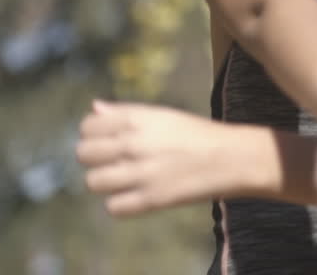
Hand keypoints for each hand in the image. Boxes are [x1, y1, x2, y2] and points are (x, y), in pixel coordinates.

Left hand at [76, 100, 239, 215]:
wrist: (232, 158)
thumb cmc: (197, 134)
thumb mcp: (162, 115)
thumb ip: (125, 112)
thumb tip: (94, 108)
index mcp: (137, 118)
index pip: (87, 127)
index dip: (93, 135)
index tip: (106, 141)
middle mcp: (134, 143)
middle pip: (84, 154)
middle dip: (94, 159)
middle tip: (113, 162)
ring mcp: (141, 173)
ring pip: (93, 182)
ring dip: (105, 183)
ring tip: (123, 181)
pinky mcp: (151, 200)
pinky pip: (112, 207)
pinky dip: (120, 204)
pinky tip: (135, 196)